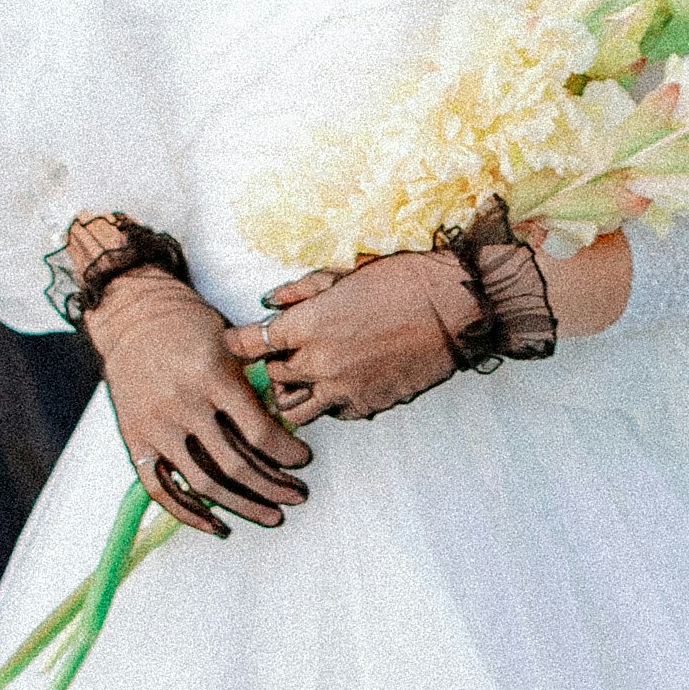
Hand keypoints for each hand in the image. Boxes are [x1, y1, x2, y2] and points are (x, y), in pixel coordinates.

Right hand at [87, 277, 310, 531]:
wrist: (132, 313)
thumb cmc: (189, 324)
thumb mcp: (230, 342)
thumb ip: (254, 384)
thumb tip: (288, 429)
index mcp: (212, 377)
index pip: (259, 432)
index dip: (287, 454)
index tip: (303, 460)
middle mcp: (183, 406)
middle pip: (236, 465)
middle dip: (275, 486)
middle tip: (298, 496)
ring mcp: (156, 426)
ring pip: (204, 484)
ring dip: (243, 506)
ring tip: (273, 515)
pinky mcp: (135, 440)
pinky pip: (161, 489)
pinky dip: (188, 514)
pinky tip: (217, 525)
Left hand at [254, 251, 485, 424]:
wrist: (454, 310)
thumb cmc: (402, 282)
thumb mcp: (345, 275)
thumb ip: (301, 291)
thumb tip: (270, 301)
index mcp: (307, 326)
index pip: (250, 344)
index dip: (237, 344)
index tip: (234, 343)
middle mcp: (317, 363)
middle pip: (271, 379)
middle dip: (272, 367)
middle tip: (281, 356)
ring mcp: (342, 390)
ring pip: (295, 410)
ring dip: (294, 396)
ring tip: (305, 381)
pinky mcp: (367, 406)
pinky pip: (334, 414)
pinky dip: (330, 403)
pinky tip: (342, 384)